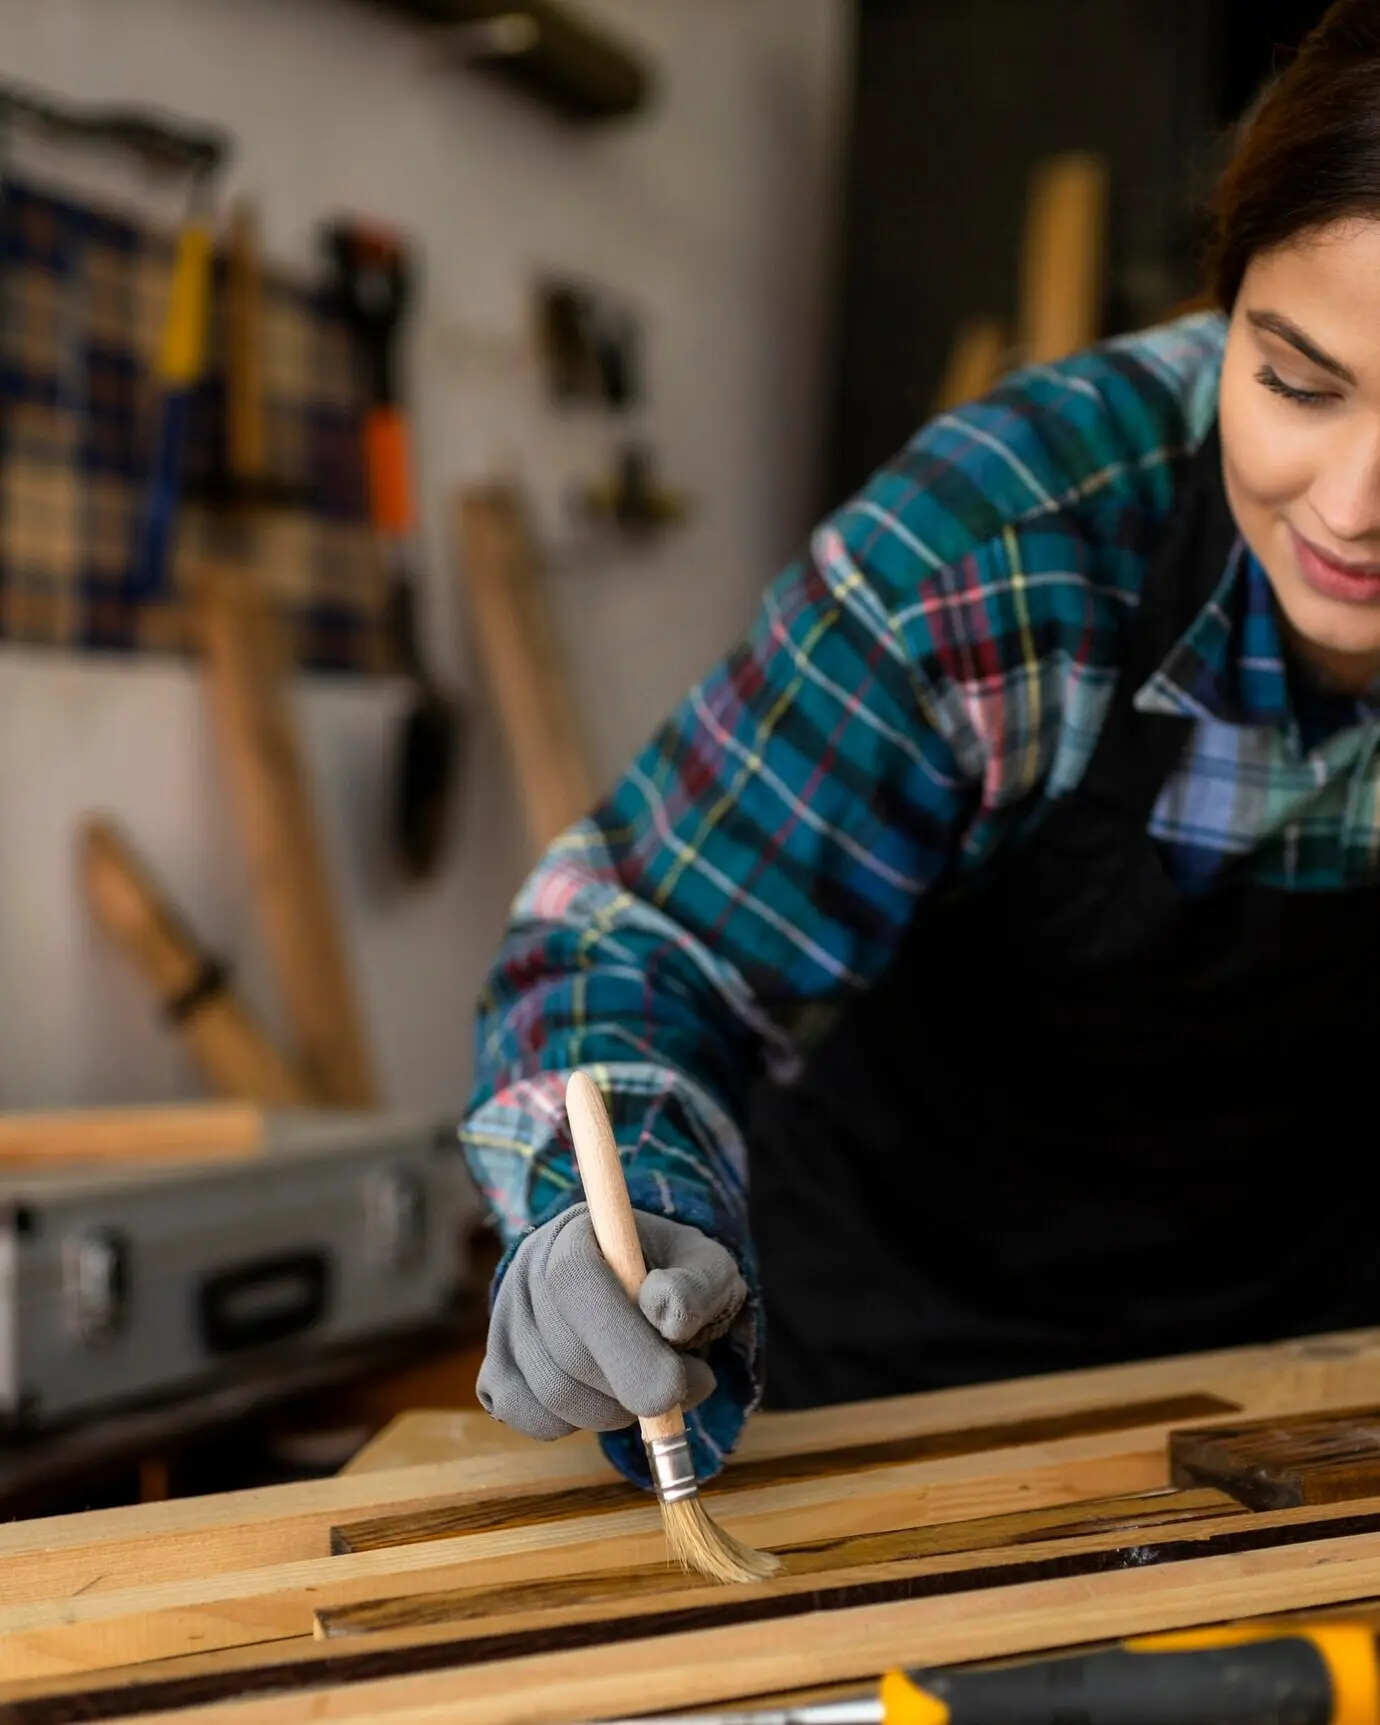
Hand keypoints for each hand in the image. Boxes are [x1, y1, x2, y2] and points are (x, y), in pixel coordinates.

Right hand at [477, 1203, 747, 1439]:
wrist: (639, 1292)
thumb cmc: (675, 1278)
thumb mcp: (706, 1268)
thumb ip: (695, 1286)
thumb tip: (663, 1309)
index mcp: (576, 1233)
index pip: (577, 1281)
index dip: (623, 1342)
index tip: (672, 1388)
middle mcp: (528, 1271)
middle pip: (566, 1352)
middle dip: (632, 1387)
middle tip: (681, 1387)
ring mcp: (506, 1322)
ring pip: (550, 1394)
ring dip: (612, 1412)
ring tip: (647, 1387)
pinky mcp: (496, 1366)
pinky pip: (525, 1416)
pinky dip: (572, 1425)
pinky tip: (604, 1400)